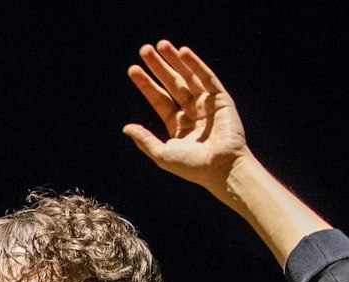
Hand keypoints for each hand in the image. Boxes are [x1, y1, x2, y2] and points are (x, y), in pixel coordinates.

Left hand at [123, 42, 251, 194]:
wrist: (221, 169)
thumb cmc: (193, 167)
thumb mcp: (163, 153)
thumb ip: (145, 140)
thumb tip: (126, 127)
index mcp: (178, 124)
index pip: (159, 99)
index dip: (146, 84)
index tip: (132, 69)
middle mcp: (192, 112)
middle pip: (172, 84)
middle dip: (158, 67)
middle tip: (144, 49)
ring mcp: (207, 104)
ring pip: (188, 77)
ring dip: (175, 60)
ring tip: (161, 45)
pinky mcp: (221, 100)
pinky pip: (207, 78)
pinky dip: (195, 64)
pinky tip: (182, 52)